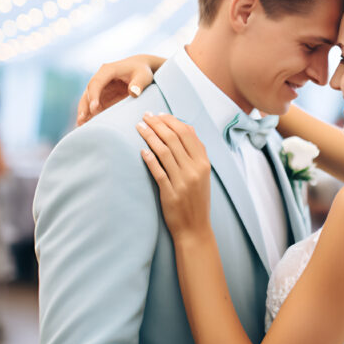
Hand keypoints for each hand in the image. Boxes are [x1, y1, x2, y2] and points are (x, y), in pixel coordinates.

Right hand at [77, 55, 157, 125]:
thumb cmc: (142, 71)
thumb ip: (139, 84)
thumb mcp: (143, 76)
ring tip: (81, 126)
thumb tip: (133, 93)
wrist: (141, 69)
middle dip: (85, 106)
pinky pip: (93, 105)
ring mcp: (100, 87)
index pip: (96, 82)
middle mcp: (100, 78)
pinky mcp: (102, 96)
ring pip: (87, 99)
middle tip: (82, 120)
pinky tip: (86, 125)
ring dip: (84, 112)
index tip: (94, 107)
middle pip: (88, 92)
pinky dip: (89, 115)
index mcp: (108, 70)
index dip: (94, 95)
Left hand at [137, 114, 211, 236]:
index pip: (187, 134)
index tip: (159, 114)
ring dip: (150, 136)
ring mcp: (183, 181)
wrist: (195, 229)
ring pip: (164, 152)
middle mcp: (195, 170)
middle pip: (174, 139)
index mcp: (204, 163)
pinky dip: (150, 159)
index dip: (172, 121)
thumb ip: (196, 153)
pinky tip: (142, 150)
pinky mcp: (170, 193)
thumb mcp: (203, 175)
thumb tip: (188, 128)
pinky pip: (158, 171)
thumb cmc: (196, 200)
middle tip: (145, 115)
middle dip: (158, 124)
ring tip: (139, 127)